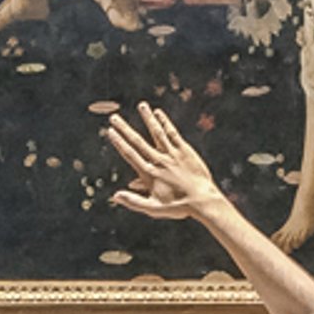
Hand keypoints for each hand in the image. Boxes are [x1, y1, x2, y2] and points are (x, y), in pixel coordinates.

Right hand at [103, 103, 226, 219]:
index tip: (110, 132)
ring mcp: (172, 154)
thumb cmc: (178, 207)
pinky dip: (165, 123)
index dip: (119, 142)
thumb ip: (134, 201)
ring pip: (157, 133)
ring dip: (148, 119)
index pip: (130, 155)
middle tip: (114, 117)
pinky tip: (159, 113)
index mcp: (149, 174)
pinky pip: (173, 134)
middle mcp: (159, 161)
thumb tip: (115, 196)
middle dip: (125, 129)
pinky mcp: (184, 151)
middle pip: (138, 142)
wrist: (202, 201)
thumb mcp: (153, 208)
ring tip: (141, 105)